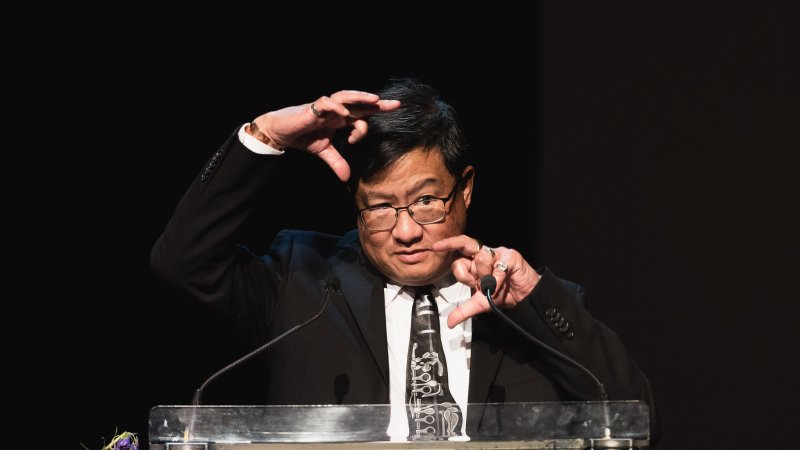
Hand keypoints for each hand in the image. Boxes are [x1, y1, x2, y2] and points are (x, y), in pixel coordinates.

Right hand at [251, 90, 400, 181]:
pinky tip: (344, 114)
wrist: (281, 132)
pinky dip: (335, 108)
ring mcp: (324, 108)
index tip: (391, 116)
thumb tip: (346, 178)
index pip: (362, 113)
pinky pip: (325, 103)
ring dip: (359, 98)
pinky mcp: (311, 109)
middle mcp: (335, 110)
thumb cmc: (303, 136)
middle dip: (376, 103)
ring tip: (374, 100)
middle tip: (396, 104)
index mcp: (340, 117)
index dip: (376, 113)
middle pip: (358, 102)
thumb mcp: (324, 152)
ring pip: (344, 96)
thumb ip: (337, 162)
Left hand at [432, 235, 540, 327]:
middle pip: (465, 243)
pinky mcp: (511, 256)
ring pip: (481, 258)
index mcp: (474, 263)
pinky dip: (499, 279)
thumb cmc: (502, 294)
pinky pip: (499, 266)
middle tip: (439, 248)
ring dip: (485, 278)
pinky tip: (502, 285)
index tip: (437, 251)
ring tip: (493, 286)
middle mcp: (484, 255)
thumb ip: (464, 311)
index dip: (453, 265)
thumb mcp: (479, 304)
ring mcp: (497, 253)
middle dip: (451, 244)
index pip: (458, 256)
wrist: (524, 297)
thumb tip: (450, 323)